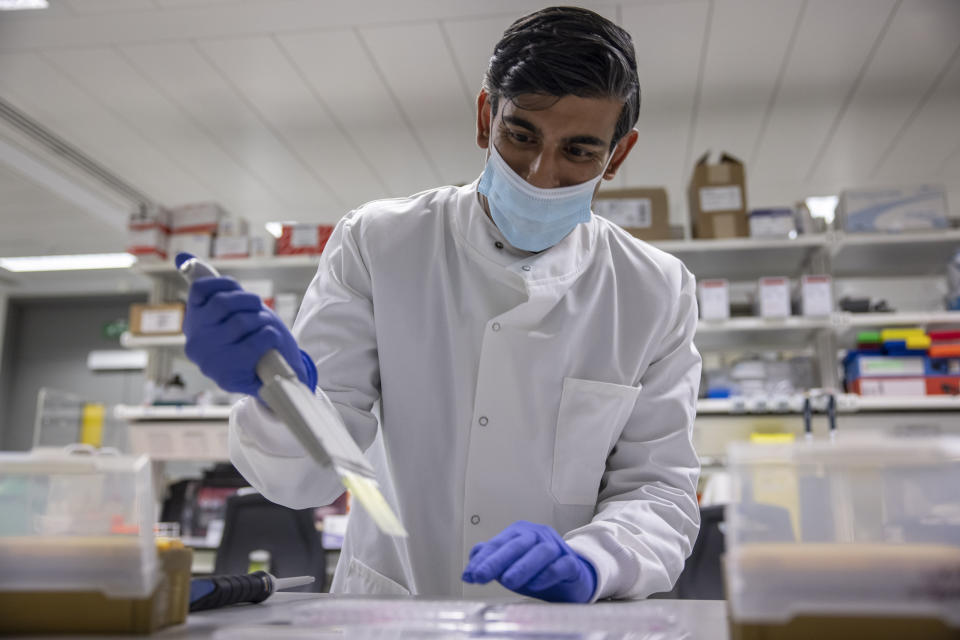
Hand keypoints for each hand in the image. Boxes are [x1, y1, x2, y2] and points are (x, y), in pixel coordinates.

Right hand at [182, 272, 315, 397]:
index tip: (240, 291)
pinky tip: (269, 342)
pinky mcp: (228, 376)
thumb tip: (183, 256)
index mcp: (193, 324)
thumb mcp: (235, 309)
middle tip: (259, 310)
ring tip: (265, 330)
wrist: (275, 377)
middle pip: (222, 303)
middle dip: (249, 302)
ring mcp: (209, 361)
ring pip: (241, 322)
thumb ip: (212, 287)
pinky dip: (269, 336)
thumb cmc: (255, 337)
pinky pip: (254, 341)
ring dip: (262, 321)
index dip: (226, 284)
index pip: (200, 290)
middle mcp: (195, 343)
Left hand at [461, 521, 596, 602]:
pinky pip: (561, 565)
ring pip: (540, 551)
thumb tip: (472, 561)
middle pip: (517, 544)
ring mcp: (557, 547)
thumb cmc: (538, 570)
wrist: (573, 578)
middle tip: (480, 576)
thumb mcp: (511, 565)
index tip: (469, 575)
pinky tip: (535, 585)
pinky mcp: (572, 563)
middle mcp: (538, 536)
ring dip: (522, 567)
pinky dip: (547, 574)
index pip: (498, 544)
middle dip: (496, 560)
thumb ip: (492, 560)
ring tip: (506, 582)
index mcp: (520, 533)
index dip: (482, 559)